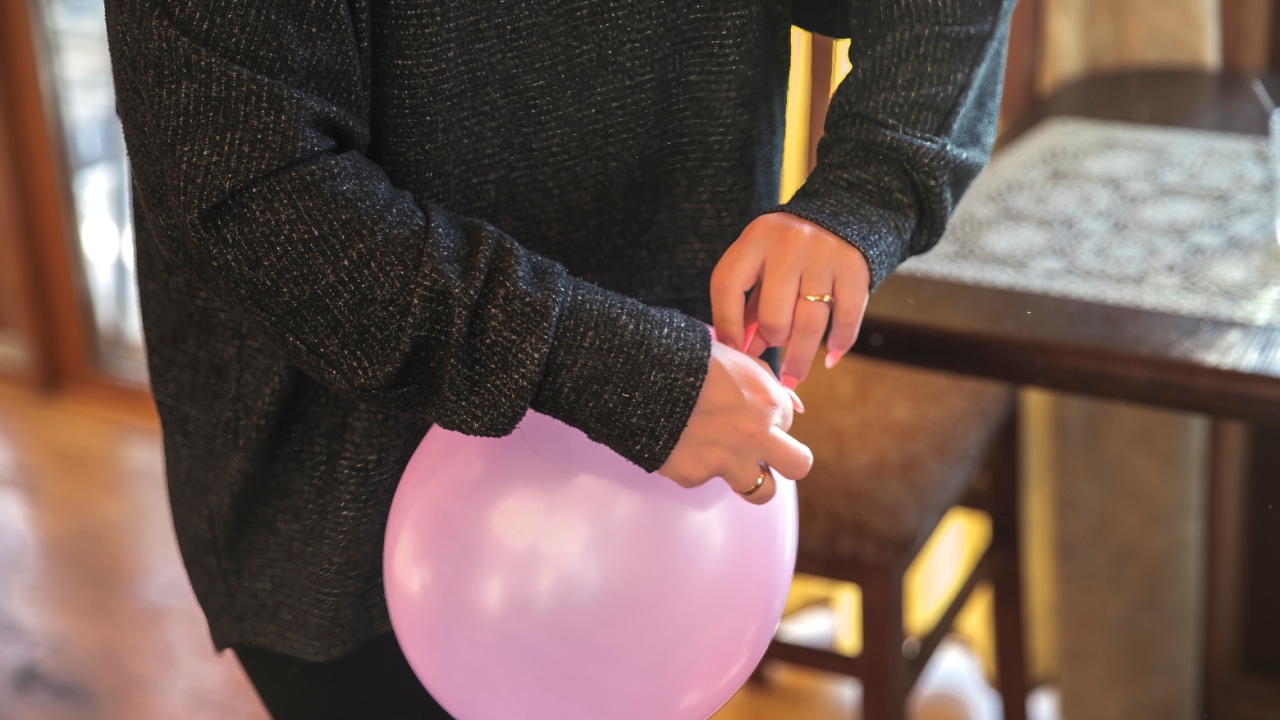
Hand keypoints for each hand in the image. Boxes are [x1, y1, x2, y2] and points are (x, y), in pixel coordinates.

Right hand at [656, 341, 812, 503]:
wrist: (641, 376)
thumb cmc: (688, 360)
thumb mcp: (736, 358)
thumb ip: (768, 382)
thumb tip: (794, 406)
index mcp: (768, 402)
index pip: (788, 422)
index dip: (769, 420)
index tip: (751, 415)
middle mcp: (756, 435)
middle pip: (799, 465)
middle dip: (788, 462)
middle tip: (768, 457)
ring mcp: (727, 461)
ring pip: (761, 491)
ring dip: (750, 478)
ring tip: (728, 461)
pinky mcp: (695, 476)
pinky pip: (704, 478)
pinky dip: (695, 465)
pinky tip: (680, 443)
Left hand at [710, 213, 870, 388]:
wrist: (844, 215)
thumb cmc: (789, 251)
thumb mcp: (761, 262)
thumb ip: (749, 303)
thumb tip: (741, 352)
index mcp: (755, 238)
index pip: (727, 287)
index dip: (726, 326)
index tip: (734, 351)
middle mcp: (788, 244)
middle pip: (773, 315)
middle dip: (770, 341)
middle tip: (772, 350)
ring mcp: (824, 255)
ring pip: (808, 324)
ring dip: (799, 360)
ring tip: (792, 379)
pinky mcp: (855, 268)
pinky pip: (845, 319)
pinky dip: (838, 345)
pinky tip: (829, 359)